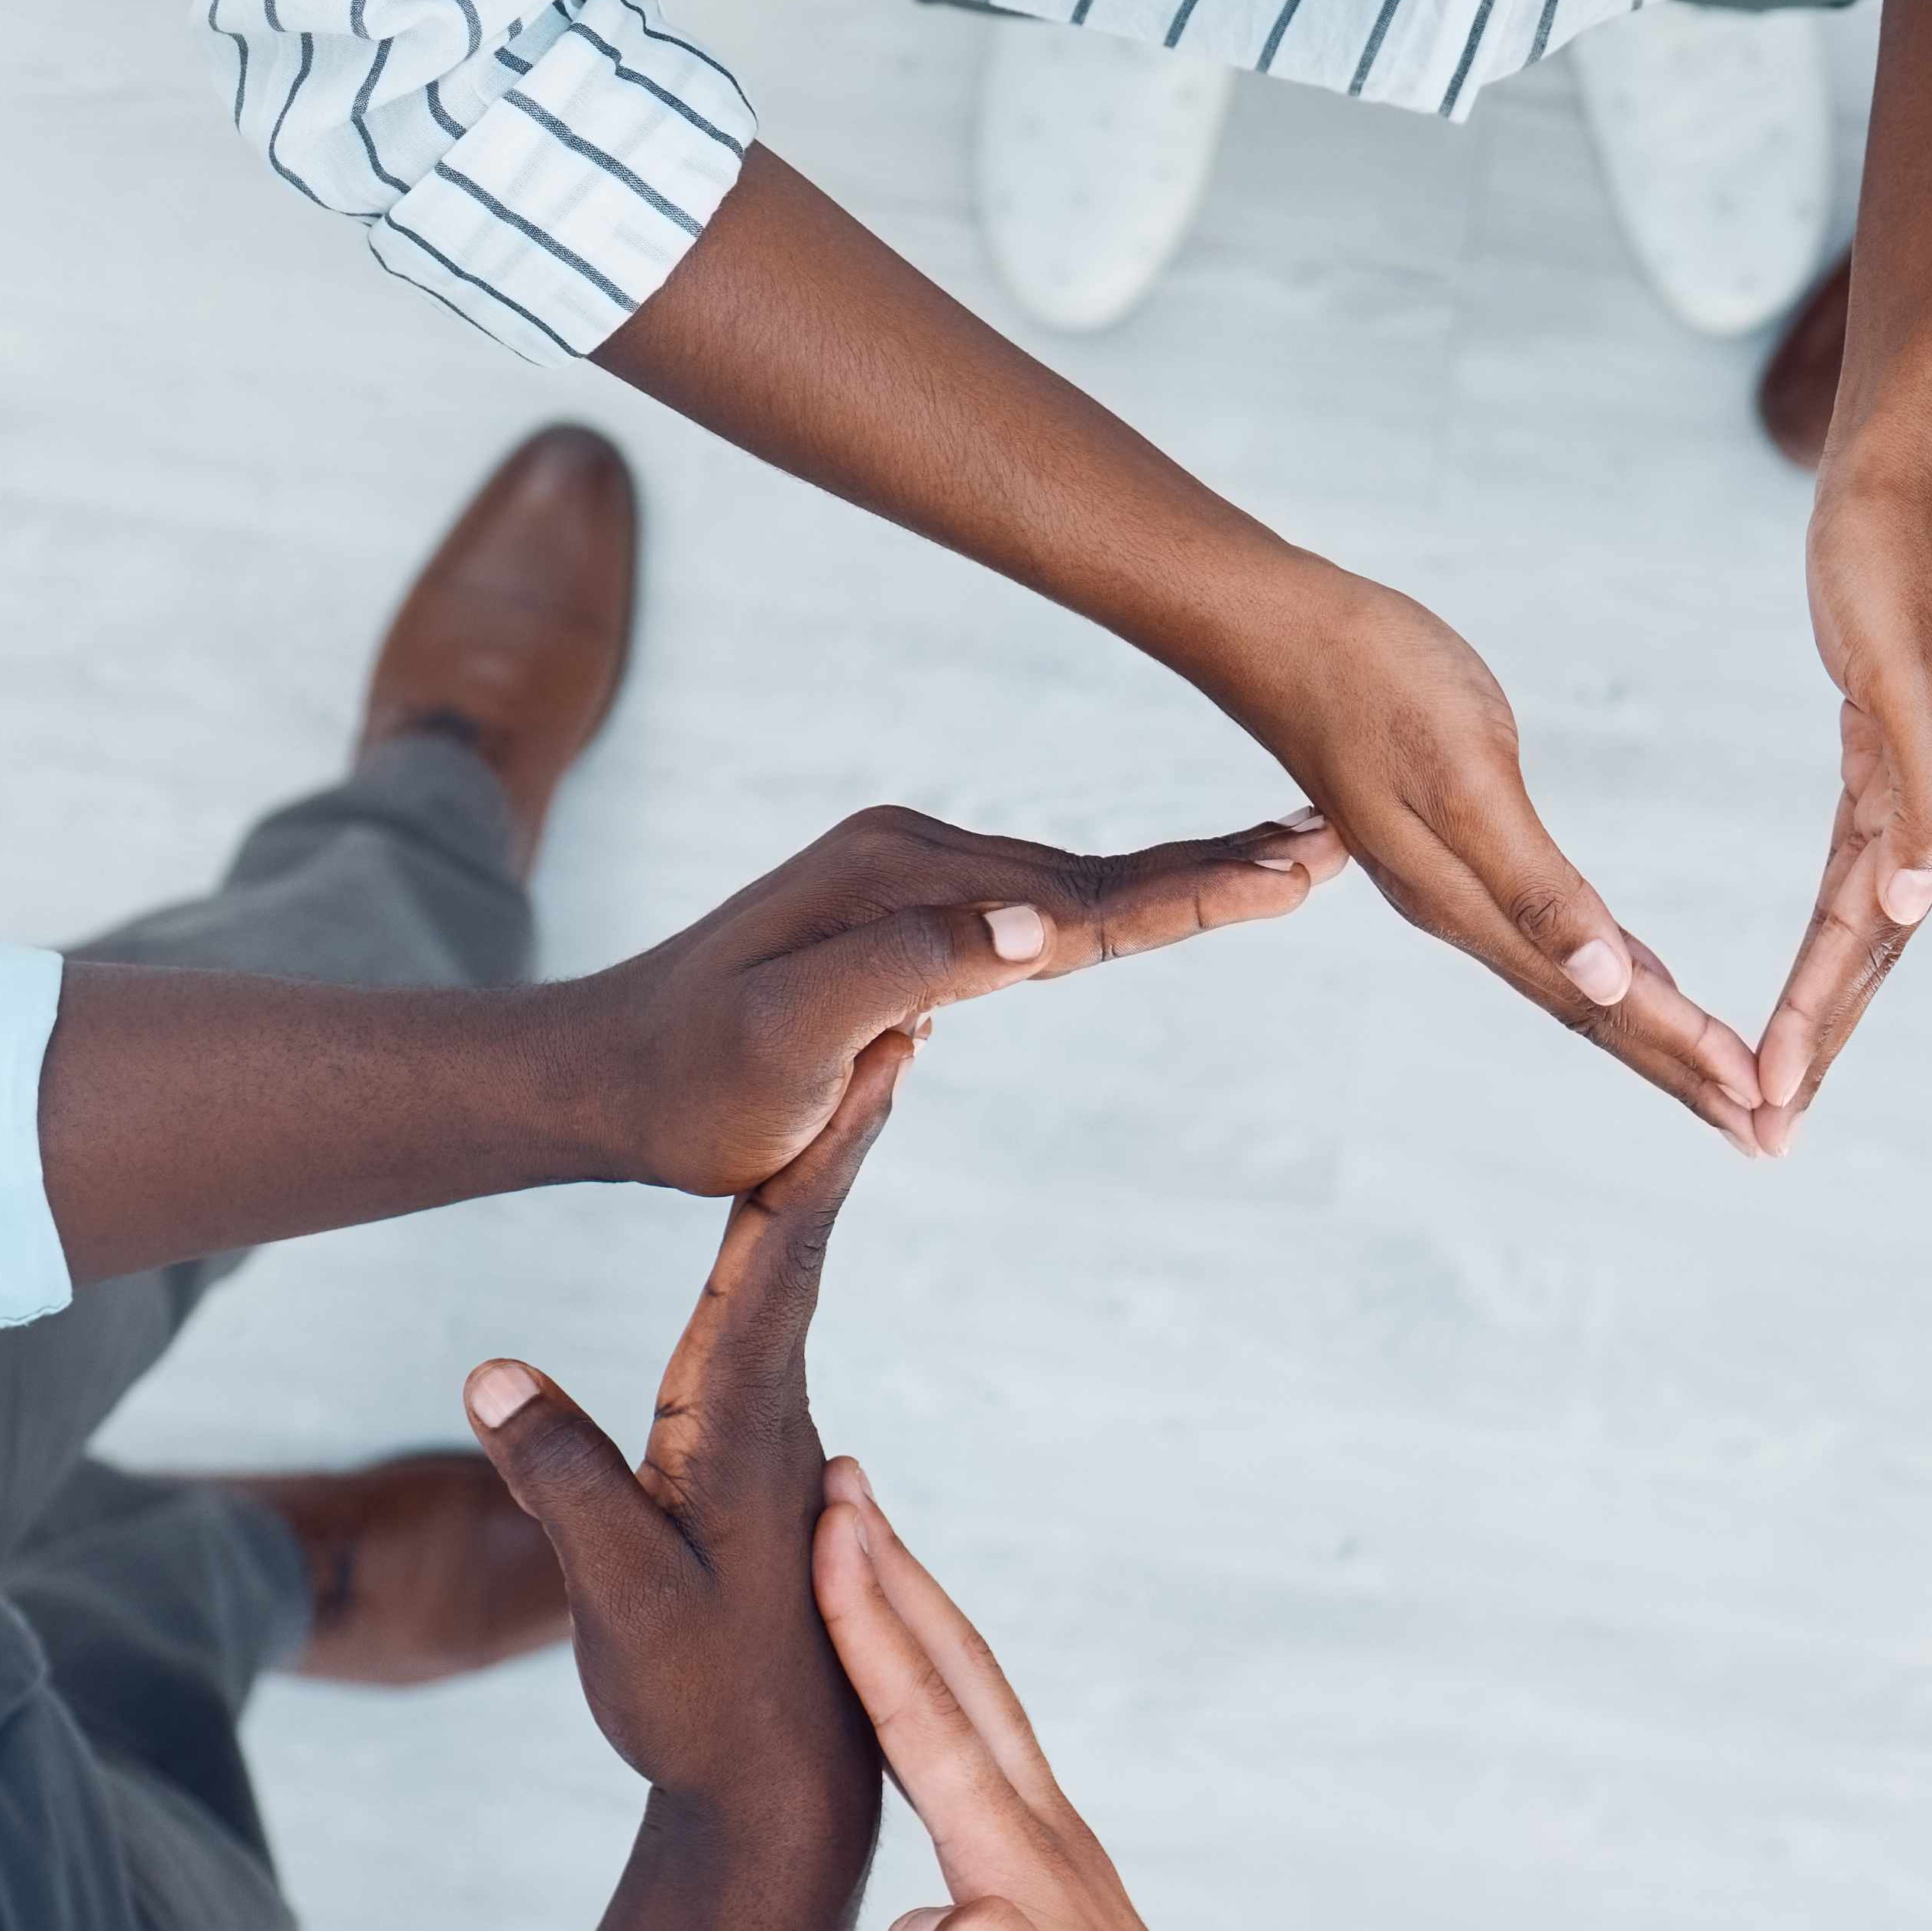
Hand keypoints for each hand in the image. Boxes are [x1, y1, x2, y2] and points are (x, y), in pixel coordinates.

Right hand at [460, 1042, 908, 1820]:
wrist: (781, 1807)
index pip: (782, 1262)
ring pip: (791, 1291)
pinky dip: (781, 1261)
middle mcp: (780, 1424)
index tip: (875, 1048)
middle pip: (802, 1249)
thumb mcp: (616, 1598)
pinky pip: (772, 1339)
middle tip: (893, 1007)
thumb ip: (563, 1482)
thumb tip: (491, 1366)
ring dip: (817, 1181)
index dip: (819, 1150)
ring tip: (853, 1078)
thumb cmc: (697, 1707)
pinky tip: (775, 1238)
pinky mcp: (766, 1485)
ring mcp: (780, 1452)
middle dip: (834, 1126)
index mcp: (748, 1431)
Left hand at [592, 803, 1333, 1193]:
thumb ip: (908, 970)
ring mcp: (912, 880)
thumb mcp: (788, 1036)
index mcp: (902, 878)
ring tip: (1288, 861)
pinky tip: (1165, 896)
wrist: (598, 1079)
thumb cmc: (689, 1086)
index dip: (1195, 890)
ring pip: (1076, 885)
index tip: (1294, 868)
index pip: (1079, 895)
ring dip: (1184, 876)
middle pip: (1096, 870)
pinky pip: (1037, 905)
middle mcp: (914, 855)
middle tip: (1333, 844)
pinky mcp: (908, 916)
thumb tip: (1036, 929)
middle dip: (1220, 864)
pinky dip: (1118, 901)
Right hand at [819, 1469, 1297, 1930]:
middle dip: (897, 1582)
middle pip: (963, 1688)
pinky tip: (920, 1721)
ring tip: (872, 1564)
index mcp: (1030, 1883)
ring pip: (978, 1720)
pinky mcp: (1057, 1914)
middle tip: (845, 1485)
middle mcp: (1052, 1858)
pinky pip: (981, 1778)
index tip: (833, 1529)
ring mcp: (1060, 1880)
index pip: (935, 1730)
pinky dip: (937, 1716)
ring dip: (920, 1632)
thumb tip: (926, 1928)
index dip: (875, 1627)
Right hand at [1205, 560, 1765, 1147]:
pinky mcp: (1463, 849)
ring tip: (1720, 1084)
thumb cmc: (1372, 679)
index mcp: (1475, 905)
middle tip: (1765, 1134)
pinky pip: (1558, 937)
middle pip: (1597, 1017)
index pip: (1602, 1006)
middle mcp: (1469, 915)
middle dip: (1684, 1074)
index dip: (1683, 1054)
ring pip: (1579, 985)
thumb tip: (1608, 981)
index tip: (1758, 1105)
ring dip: (1655, 1037)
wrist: (1278, 631)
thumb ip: (1533, 885)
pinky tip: (1646, 984)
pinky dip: (1614, 972)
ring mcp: (1462, 888)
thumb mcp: (1463, 774)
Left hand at [1753, 451, 1931, 1132]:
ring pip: (1866, 922)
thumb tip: (1914, 898)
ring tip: (1783, 1081)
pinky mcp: (1893, 746)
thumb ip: (1924, 782)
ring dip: (1827, 1006)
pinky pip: (1859, 867)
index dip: (1815, 1019)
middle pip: (1872, 952)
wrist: (1922, 454)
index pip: (1865, 936)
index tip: (1768, 1098)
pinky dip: (1837, 933)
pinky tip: (1819, 969)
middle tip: (1765, 1134)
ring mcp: (1925, 778)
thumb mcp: (1901, 661)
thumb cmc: (1897, 544)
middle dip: (1820, 1044)